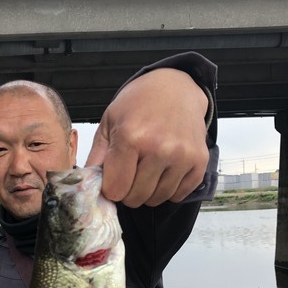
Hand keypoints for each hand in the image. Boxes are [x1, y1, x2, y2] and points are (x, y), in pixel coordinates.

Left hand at [86, 68, 209, 207]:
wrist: (175, 87)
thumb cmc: (138, 105)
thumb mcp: (109, 123)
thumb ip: (97, 157)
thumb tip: (87, 188)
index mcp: (131, 138)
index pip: (116, 190)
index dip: (111, 188)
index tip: (113, 178)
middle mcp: (159, 148)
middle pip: (136, 198)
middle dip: (128, 192)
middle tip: (130, 174)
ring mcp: (182, 156)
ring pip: (157, 199)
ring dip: (148, 192)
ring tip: (146, 170)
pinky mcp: (199, 162)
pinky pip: (178, 195)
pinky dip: (169, 190)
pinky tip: (164, 171)